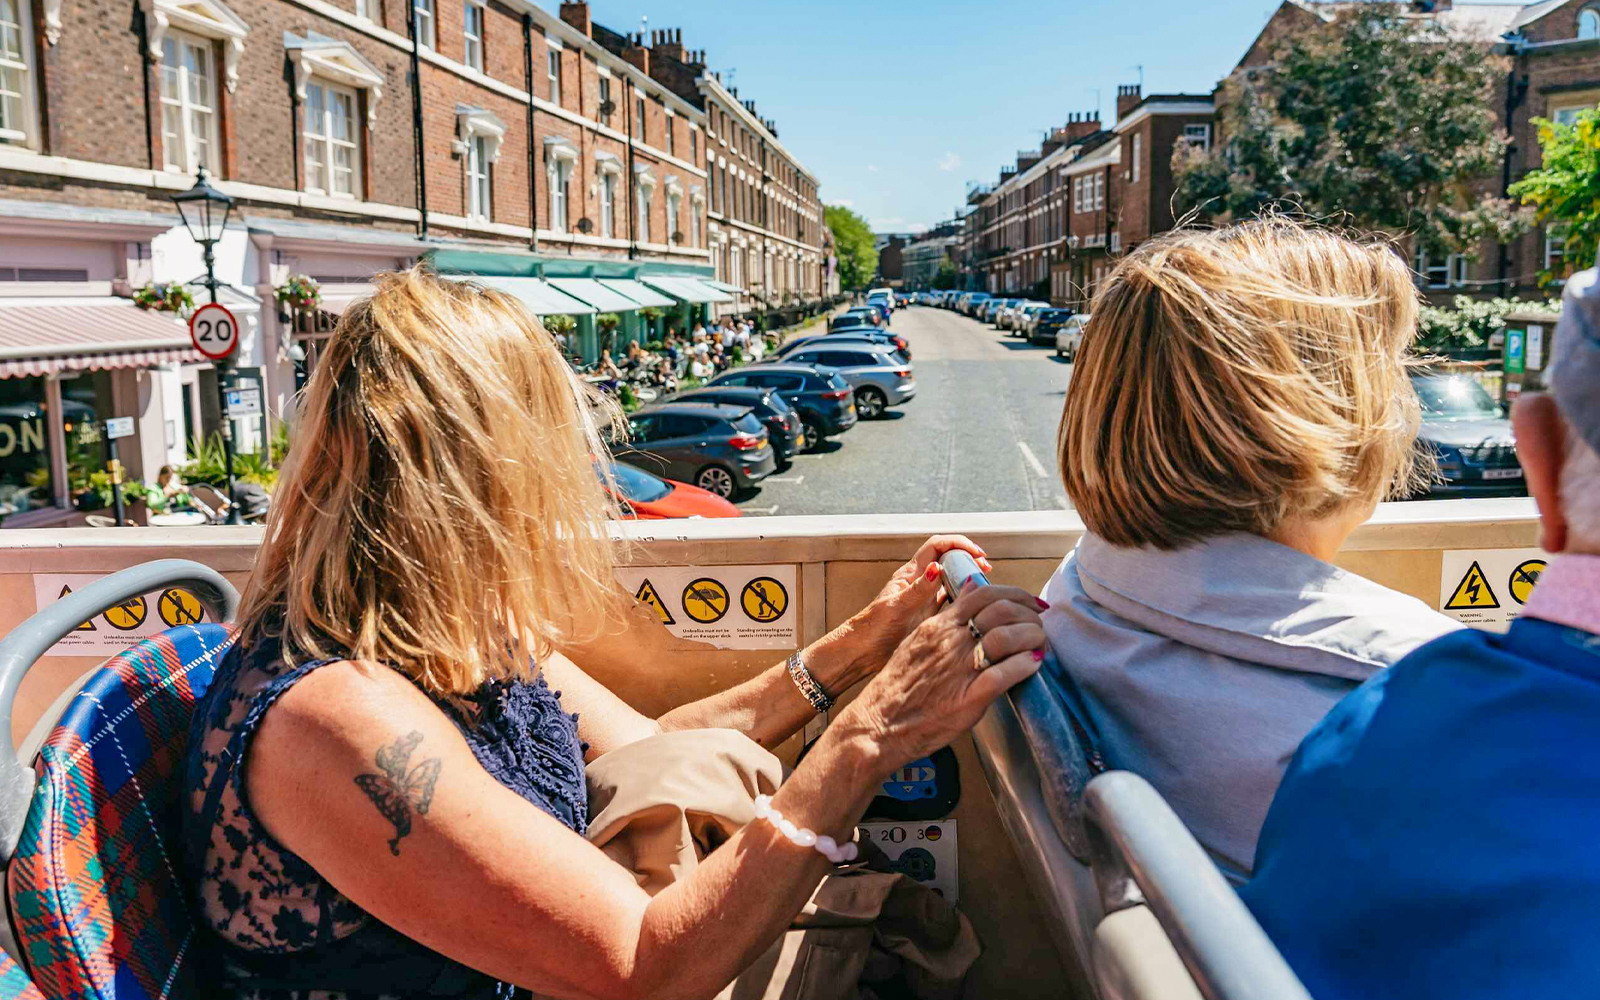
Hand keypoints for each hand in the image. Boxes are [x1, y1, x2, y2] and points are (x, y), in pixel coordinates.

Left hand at [815, 536, 993, 688]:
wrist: (863, 651)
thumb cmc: (872, 628)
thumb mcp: (897, 607)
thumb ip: (918, 590)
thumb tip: (937, 568)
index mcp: (910, 574)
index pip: (937, 546)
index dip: (958, 543)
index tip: (977, 553)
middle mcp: (919, 583)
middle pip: (948, 559)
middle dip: (968, 559)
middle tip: (985, 570)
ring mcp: (925, 599)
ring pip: (951, 579)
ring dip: (968, 578)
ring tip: (984, 586)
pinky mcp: (929, 615)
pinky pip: (951, 601)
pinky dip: (964, 599)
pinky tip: (973, 606)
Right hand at [840, 583, 1046, 768]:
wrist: (880, 724)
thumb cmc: (899, 687)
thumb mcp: (919, 640)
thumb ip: (948, 616)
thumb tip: (973, 587)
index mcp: (938, 626)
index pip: (985, 594)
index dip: (1016, 595)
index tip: (1030, 604)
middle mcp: (950, 642)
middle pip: (1002, 611)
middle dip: (1030, 616)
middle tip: (1039, 627)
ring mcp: (959, 669)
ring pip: (1008, 637)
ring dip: (1032, 638)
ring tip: (1038, 646)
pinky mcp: (968, 699)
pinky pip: (1006, 674)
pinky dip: (1026, 666)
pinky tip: (1032, 666)